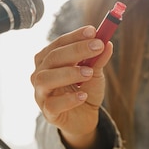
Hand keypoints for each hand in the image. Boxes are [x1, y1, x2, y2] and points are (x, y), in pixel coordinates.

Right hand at [30, 25, 112, 148]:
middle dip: (76, 50)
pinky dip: (68, 99)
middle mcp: (40, 74)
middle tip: (97, 46)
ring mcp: (41, 93)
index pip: (58, 43)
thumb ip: (98, 59)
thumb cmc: (84, 90)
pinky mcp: (47, 112)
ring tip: (89, 73)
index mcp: (49, 60)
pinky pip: (52, 104)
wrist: (84, 118)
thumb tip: (107, 43)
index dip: (75, 36)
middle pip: (52, 58)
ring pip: (46, 79)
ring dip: (69, 73)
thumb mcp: (94, 73)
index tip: (93, 31)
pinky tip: (83, 95)